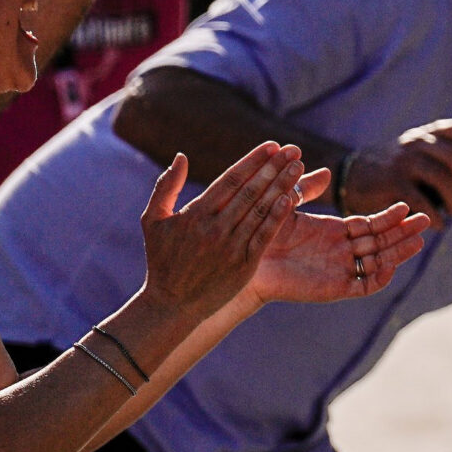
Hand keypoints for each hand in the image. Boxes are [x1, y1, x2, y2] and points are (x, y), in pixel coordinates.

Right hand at [138, 144, 306, 320]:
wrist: (171, 305)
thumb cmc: (162, 260)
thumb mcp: (153, 221)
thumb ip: (166, 186)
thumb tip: (181, 156)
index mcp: (195, 214)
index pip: (231, 180)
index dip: (253, 161)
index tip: (272, 146)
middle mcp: (215, 228)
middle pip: (250, 190)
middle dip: (273, 167)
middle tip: (293, 150)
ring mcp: (230, 246)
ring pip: (261, 209)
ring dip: (281, 185)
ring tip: (298, 167)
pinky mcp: (244, 264)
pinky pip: (264, 235)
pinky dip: (278, 216)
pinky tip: (291, 198)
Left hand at [246, 167, 430, 303]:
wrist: (244, 261)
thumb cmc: (261, 232)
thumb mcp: (286, 204)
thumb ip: (305, 189)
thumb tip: (326, 172)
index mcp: (334, 232)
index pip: (369, 225)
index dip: (388, 217)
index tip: (406, 207)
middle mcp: (341, 252)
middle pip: (380, 242)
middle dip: (403, 232)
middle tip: (427, 221)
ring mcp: (339, 271)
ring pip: (377, 262)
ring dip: (399, 252)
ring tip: (419, 241)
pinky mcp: (332, 289)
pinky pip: (362, 285)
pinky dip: (378, 278)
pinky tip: (391, 265)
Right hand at [341, 119, 451, 222]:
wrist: (349, 175)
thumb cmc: (389, 169)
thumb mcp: (410, 152)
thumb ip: (435, 155)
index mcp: (421, 135)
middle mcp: (414, 144)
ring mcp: (402, 162)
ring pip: (440, 176)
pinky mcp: (392, 183)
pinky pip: (421, 200)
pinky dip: (434, 215)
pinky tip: (437, 224)